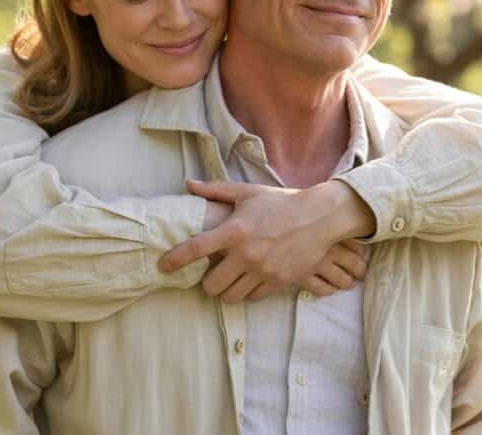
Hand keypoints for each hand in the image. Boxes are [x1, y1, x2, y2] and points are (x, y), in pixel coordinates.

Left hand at [159, 179, 374, 302]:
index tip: (163, 266)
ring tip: (229, 281)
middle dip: (207, 283)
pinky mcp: (278, 282)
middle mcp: (246, 254)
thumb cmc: (281, 202)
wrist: (319, 218)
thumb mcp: (248, 193)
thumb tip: (189, 184)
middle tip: (210, 276)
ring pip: (231, 296)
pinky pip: (253, 298)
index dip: (174, 259)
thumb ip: (216, 190)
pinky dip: (247, 292)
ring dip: (226, 290)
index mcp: (234, 231)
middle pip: (211, 285)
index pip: (195, 249)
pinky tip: (249, 281)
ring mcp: (263, 271)